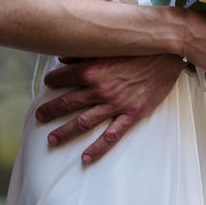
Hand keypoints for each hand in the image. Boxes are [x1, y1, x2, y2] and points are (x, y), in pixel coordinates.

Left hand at [34, 55, 184, 164]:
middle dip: (50, 111)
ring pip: (83, 122)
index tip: (47, 83)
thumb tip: (62, 57)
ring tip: (52, 140)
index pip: (61, 78)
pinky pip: (111, 136)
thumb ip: (82, 52)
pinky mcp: (131, 115)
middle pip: (67, 103)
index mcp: (91, 70)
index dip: (51, 80)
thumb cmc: (136, 48)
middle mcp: (99, 89)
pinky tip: (85, 158)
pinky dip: (97, 148)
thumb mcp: (106, 46)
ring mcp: (115, 104)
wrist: (166, 56)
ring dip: (65, 132)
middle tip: (39, 117)